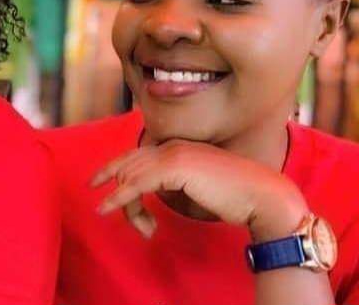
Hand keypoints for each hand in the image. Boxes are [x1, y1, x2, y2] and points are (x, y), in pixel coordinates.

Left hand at [92, 140, 307, 240]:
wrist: (262, 195)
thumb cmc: (237, 196)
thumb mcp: (199, 187)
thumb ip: (178, 183)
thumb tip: (158, 191)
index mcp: (180, 146)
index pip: (140, 153)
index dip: (118, 164)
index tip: (101, 178)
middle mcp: (174, 146)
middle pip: (131, 162)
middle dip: (112, 179)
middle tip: (95, 193)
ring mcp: (174, 154)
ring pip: (132, 175)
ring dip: (121, 200)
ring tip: (111, 213)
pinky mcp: (174, 168)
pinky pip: (136, 184)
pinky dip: (119, 197)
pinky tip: (108, 207)